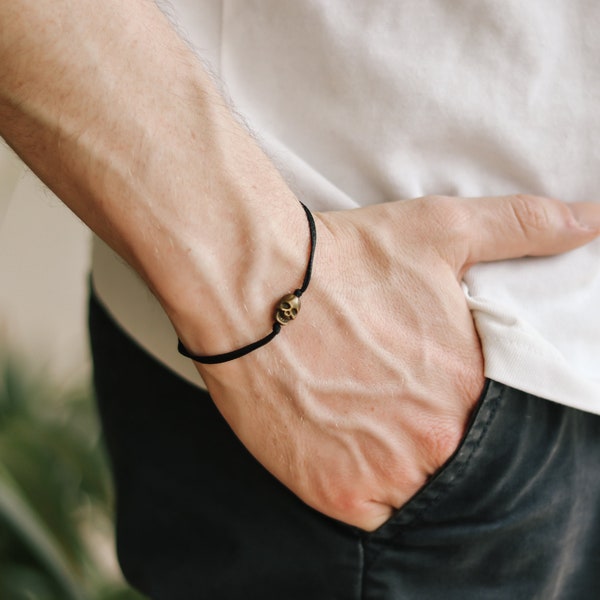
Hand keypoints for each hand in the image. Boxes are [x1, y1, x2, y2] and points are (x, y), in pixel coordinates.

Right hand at [194, 194, 599, 530]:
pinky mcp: (335, 494)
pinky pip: (368, 513)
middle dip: (420, 428)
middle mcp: (436, 439)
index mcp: (470, 386)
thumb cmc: (345, 260)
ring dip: (389, 461)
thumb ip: (522, 228)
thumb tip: (592, 219)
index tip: (415, 380)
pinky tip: (338, 444)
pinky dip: (357, 487)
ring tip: (356, 417)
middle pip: (445, 453)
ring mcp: (385, 474)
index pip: (484, 417)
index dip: (447, 398)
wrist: (256, 286)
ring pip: (410, 488)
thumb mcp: (440, 231)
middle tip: (379, 396)